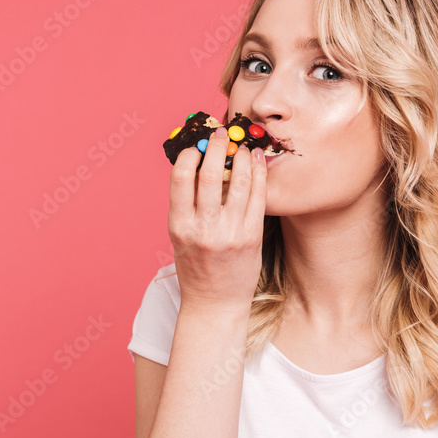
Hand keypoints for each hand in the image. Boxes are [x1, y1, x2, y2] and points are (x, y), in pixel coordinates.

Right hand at [168, 126, 267, 310]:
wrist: (215, 304)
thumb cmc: (196, 268)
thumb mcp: (180, 237)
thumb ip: (186, 205)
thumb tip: (196, 165)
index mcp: (179, 226)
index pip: (181, 177)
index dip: (189, 154)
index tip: (196, 144)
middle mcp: (204, 228)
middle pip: (210, 174)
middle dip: (217, 147)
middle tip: (221, 132)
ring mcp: (230, 232)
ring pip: (239, 182)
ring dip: (241, 156)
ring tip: (242, 144)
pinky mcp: (252, 236)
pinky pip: (258, 197)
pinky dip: (258, 174)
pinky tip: (257, 161)